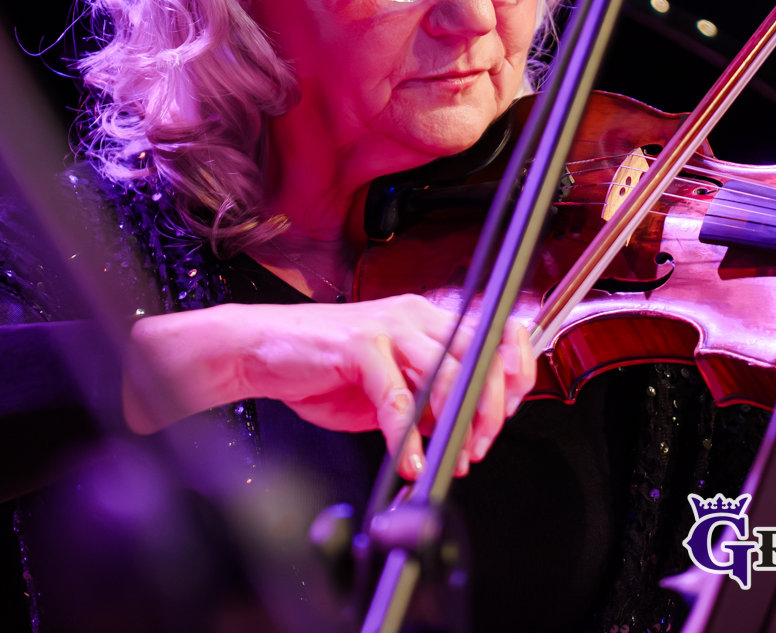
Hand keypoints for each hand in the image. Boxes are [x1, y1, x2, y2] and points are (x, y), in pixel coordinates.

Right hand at [124, 295, 535, 479]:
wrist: (262, 350)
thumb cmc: (323, 366)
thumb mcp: (390, 385)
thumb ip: (428, 400)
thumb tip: (466, 430)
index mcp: (427, 319)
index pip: (493, 336)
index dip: (513, 374)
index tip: (509, 414)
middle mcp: (414, 316)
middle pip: (479, 356)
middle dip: (490, 409)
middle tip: (480, 445)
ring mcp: (387, 327)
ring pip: (447, 374)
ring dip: (457, 424)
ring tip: (452, 456)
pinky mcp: (359, 346)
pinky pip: (396, 397)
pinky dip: (406, 436)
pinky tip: (406, 460)